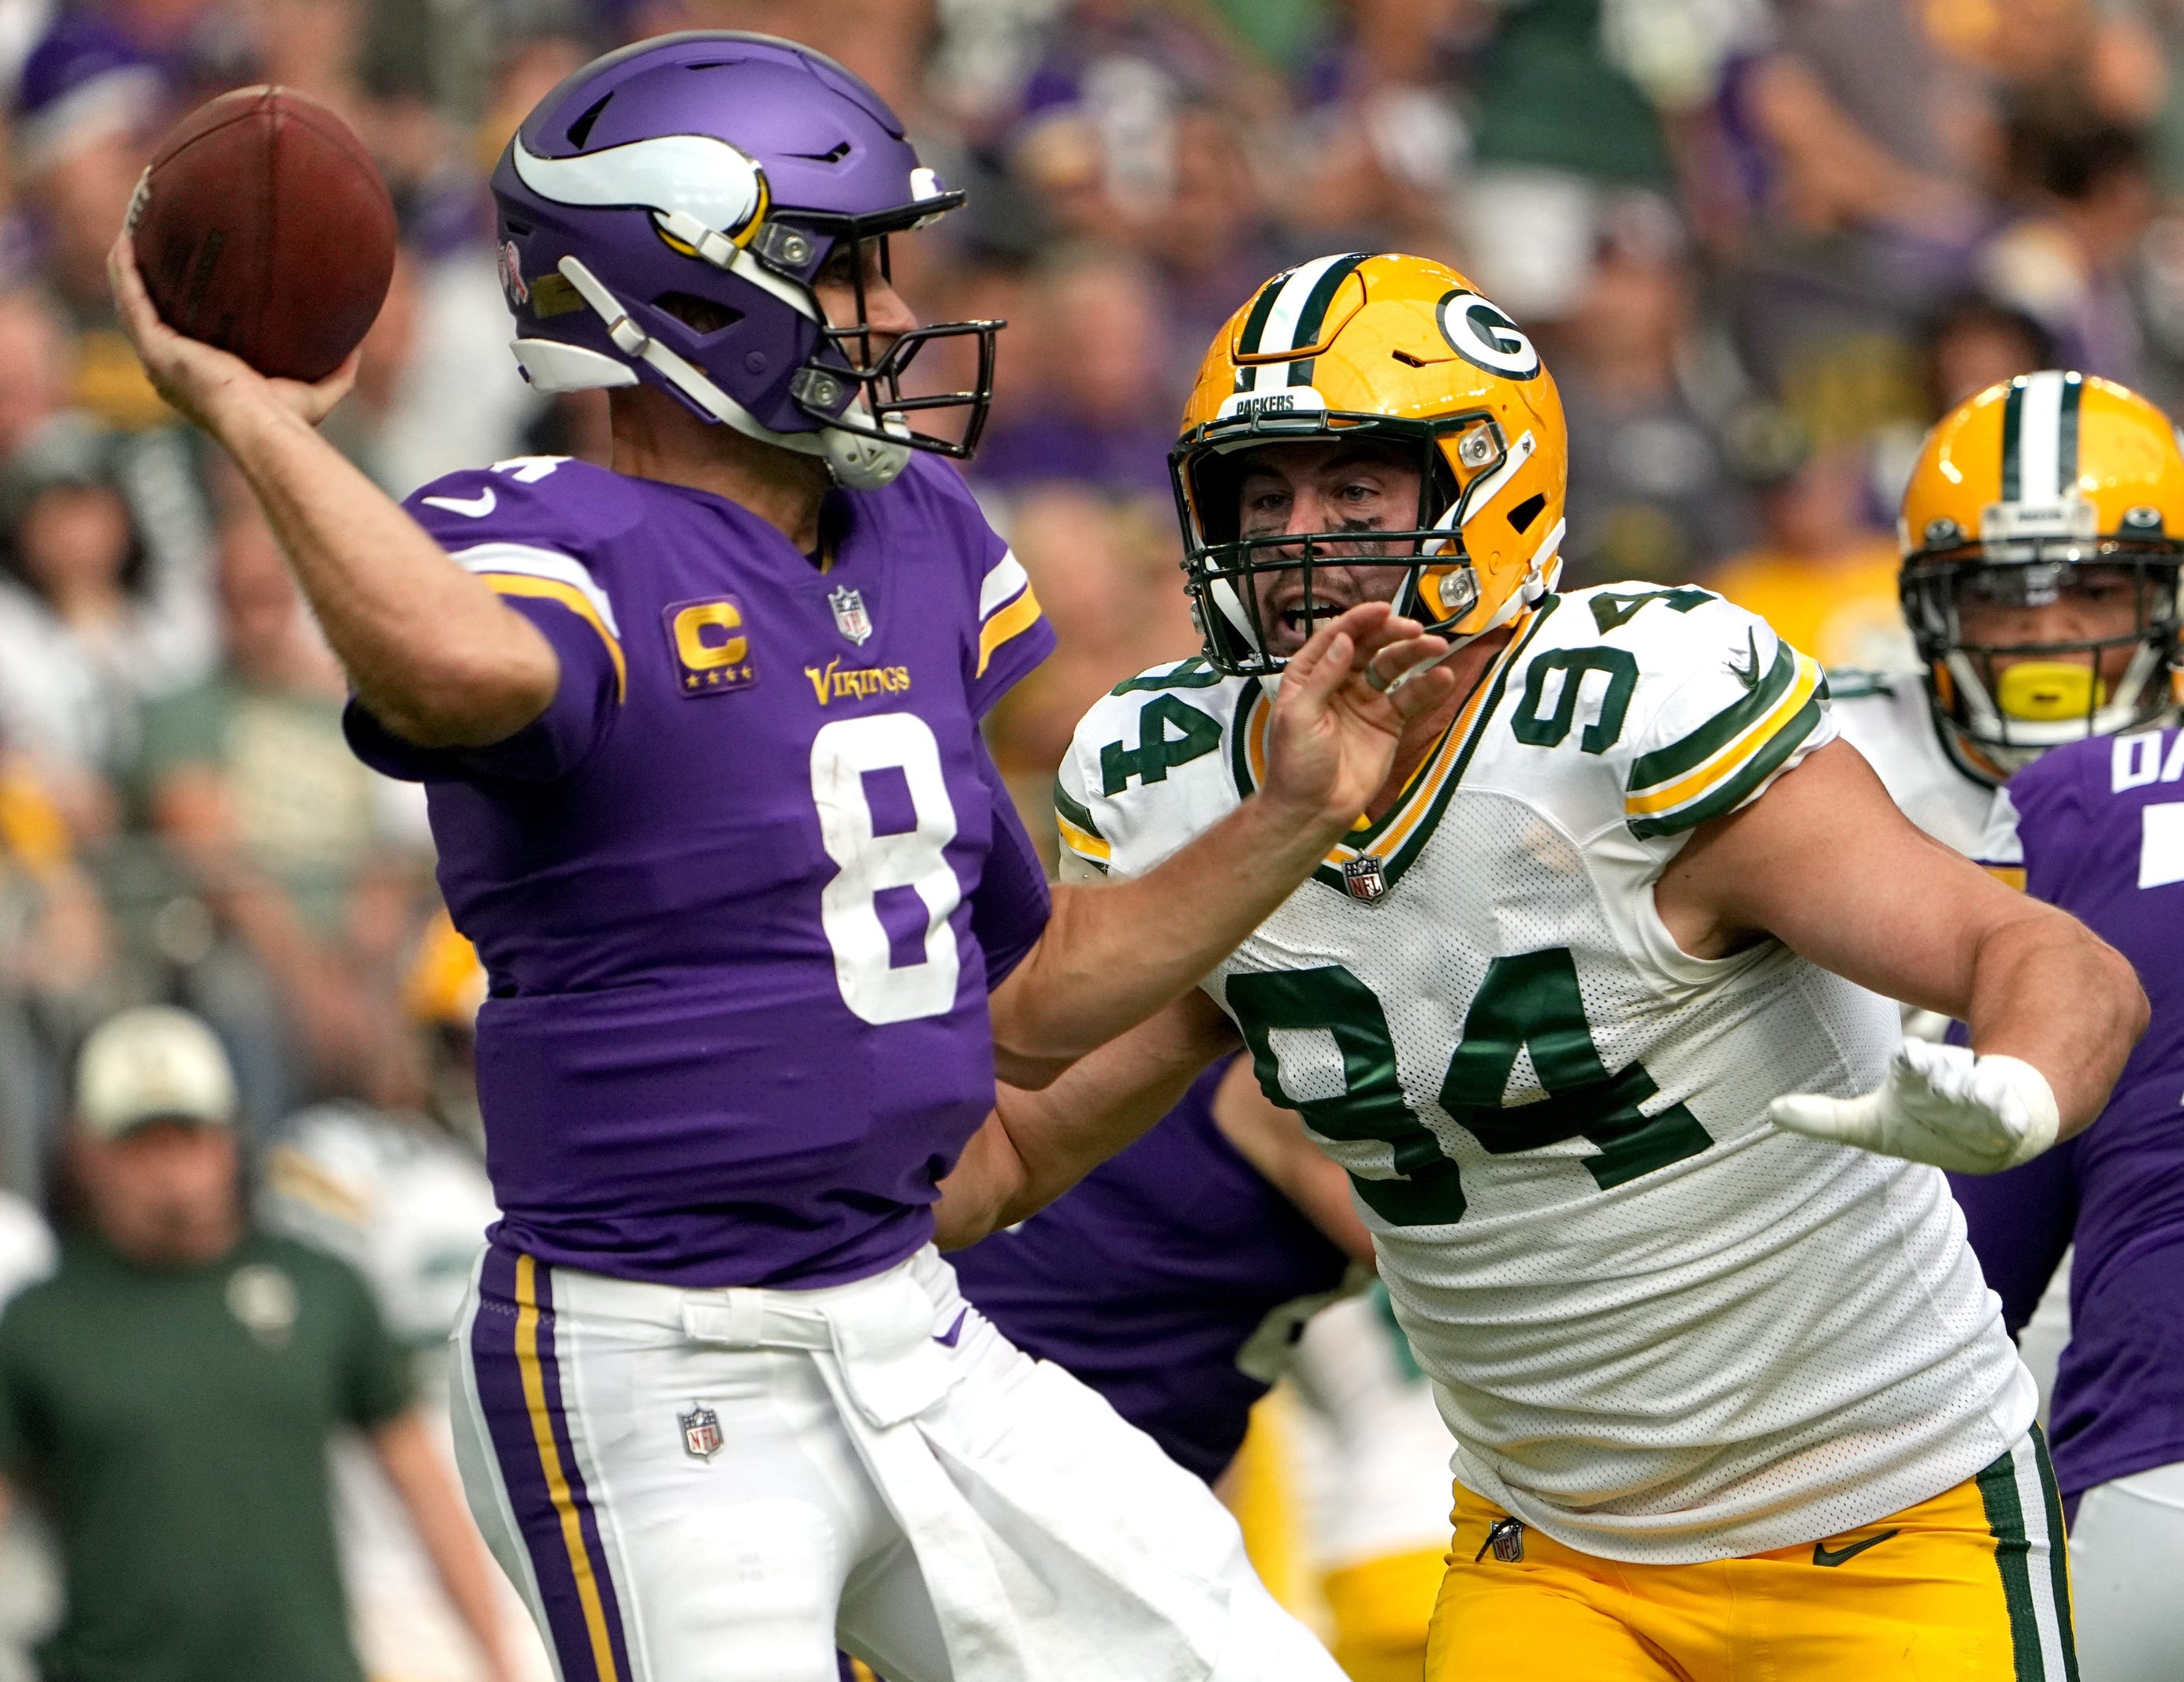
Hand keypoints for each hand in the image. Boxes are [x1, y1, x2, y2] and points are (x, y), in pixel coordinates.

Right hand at [108, 228, 357, 432]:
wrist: (262, 424)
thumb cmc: (285, 418)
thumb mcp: (316, 392)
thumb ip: (336, 371)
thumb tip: (357, 345)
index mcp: (199, 377)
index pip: (182, 337)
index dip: (178, 309)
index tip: (186, 283)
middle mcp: (171, 367)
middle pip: (149, 315)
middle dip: (145, 281)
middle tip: (149, 247)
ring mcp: (158, 357)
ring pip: (131, 303)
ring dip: (126, 267)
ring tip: (129, 234)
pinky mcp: (154, 346)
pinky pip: (131, 298)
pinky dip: (124, 269)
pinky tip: (125, 240)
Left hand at [1260, 601, 1453, 834]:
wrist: (1313, 809)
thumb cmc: (1296, 763)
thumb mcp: (1300, 716)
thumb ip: (1323, 676)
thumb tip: (1344, 639)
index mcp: (1309, 675)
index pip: (1336, 638)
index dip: (1358, 621)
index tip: (1382, 609)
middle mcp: (1339, 682)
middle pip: (1369, 647)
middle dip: (1392, 634)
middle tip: (1415, 629)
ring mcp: (1366, 700)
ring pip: (1393, 667)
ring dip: (1415, 654)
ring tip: (1438, 646)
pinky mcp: (1388, 722)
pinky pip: (1409, 698)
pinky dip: (1427, 686)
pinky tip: (1443, 677)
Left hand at [1768, 1040, 2059, 1172]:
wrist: (1997, 1136)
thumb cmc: (1931, 1123)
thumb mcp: (1876, 1126)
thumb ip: (1827, 1119)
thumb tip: (1771, 1111)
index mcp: (1918, 1079)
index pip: (1913, 1066)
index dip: (1912, 1061)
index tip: (1907, 1055)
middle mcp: (1952, 1084)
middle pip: (1945, 1074)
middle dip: (1942, 1072)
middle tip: (1933, 1067)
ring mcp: (1986, 1102)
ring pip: (1981, 1092)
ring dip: (1976, 1091)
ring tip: (1971, 1088)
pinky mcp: (2013, 1122)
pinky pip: (2014, 1118)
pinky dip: (2011, 1117)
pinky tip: (2012, 1121)